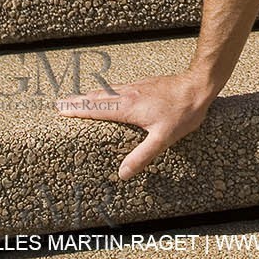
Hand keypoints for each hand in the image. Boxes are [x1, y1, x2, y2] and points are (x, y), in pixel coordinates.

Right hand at [55, 73, 214, 178]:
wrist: (198, 86)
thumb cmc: (182, 113)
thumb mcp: (163, 138)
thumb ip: (142, 156)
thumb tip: (122, 174)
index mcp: (129, 107)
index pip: (97, 108)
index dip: (78, 109)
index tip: (61, 109)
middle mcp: (129, 94)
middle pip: (98, 97)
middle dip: (78, 100)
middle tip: (60, 103)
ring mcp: (137, 87)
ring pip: (107, 91)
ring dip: (90, 95)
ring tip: (78, 99)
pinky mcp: (144, 84)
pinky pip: (118, 88)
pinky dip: (105, 92)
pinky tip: (108, 95)